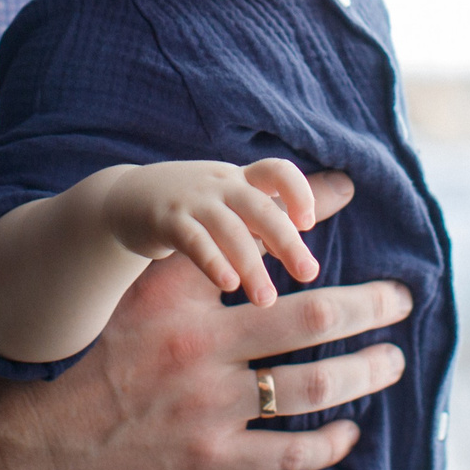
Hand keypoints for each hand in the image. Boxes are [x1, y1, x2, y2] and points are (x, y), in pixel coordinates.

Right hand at [0, 170, 415, 469]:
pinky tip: (350, 432)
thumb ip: (177, 266)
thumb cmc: (71, 362)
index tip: (344, 193)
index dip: (306, 209)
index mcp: (174, 295)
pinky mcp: (204, 460)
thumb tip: (235, 235)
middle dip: (369, 304)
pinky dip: (326, 443)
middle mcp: (197, 344)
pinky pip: (285, 453)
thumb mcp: (121, 298)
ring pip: (312, 384)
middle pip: (311, 313)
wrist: (18, 440)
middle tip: (402, 298)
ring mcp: (205, 406)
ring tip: (392, 361)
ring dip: (364, 371)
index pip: (256, 237)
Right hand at [97, 158, 319, 304]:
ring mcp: (190, 200)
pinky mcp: (163, 220)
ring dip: (251, 262)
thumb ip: (282, 202)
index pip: (275, 171)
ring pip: (229, 228)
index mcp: (240, 180)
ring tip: (266, 298)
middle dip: (286, 240)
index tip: (310, 223)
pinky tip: (228, 284)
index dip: (297, 191)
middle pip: (259, 206)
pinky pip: (192, 239)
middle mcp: (219, 184)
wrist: (122, 200)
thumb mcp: (236, 199)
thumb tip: (347, 188)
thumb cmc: (195, 206)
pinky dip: (212, 260)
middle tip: (309, 273)